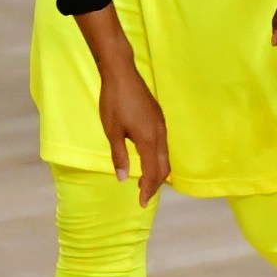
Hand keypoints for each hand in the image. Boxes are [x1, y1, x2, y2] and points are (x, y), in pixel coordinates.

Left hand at [73, 7, 168, 206]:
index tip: (142, 203)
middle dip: (155, 184)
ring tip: (146, 182)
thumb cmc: (113, 102)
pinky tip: (148, 160)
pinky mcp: (159, 118)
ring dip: (158, 171)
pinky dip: (158, 158)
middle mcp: (160, 134)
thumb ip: (119, 156)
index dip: (148, 189)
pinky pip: (163, 145)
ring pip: (165, 156)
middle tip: (144, 196)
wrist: (122, 74)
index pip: (152, 172)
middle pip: (163, 167)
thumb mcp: (112, 131)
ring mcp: (162, 125)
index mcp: (149, 139)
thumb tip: (122, 178)